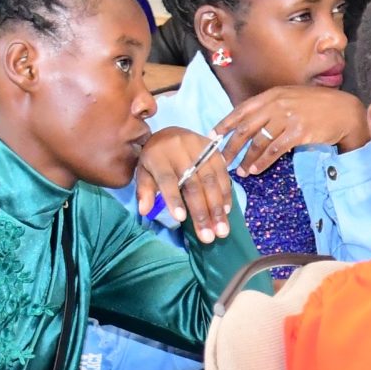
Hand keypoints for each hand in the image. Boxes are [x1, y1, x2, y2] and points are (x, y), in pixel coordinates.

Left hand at [133, 126, 233, 244]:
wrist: (169, 133)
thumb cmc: (155, 159)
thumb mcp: (143, 172)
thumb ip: (144, 190)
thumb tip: (144, 211)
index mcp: (159, 155)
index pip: (167, 179)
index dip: (174, 199)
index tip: (181, 219)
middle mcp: (180, 149)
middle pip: (193, 183)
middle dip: (202, 211)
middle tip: (209, 236)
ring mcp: (200, 147)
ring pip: (211, 180)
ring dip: (218, 207)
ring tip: (221, 229)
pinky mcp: (214, 149)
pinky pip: (223, 173)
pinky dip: (225, 193)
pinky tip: (226, 211)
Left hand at [213, 85, 366, 173]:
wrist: (344, 111)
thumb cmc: (317, 105)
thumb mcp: (291, 98)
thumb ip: (271, 106)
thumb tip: (250, 122)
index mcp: (272, 95)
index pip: (241, 110)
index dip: (225, 124)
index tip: (212, 137)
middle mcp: (277, 104)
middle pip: (246, 128)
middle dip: (231, 146)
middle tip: (222, 160)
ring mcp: (288, 118)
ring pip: (259, 141)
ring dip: (247, 158)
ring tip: (241, 170)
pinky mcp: (299, 133)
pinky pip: (275, 150)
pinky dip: (263, 161)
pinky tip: (257, 169)